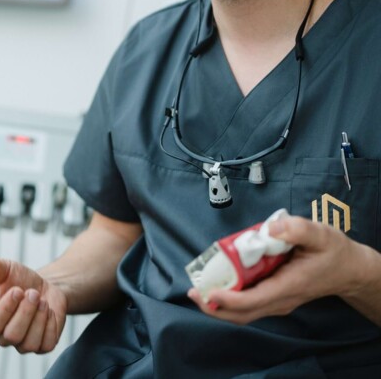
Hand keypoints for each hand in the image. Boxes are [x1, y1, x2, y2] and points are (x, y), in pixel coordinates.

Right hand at [0, 258, 66, 353]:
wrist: (42, 287)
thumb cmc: (20, 279)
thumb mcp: (8, 269)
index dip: (6, 308)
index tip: (18, 290)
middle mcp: (4, 336)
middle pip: (12, 336)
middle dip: (26, 312)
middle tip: (34, 293)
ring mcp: (23, 344)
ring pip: (29, 344)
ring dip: (39, 319)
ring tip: (43, 301)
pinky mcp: (42, 346)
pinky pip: (46, 344)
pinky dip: (50, 326)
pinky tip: (49, 311)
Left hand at [188, 215, 365, 324]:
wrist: (350, 270)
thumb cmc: (334, 252)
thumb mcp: (321, 234)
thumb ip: (297, 229)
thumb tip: (270, 228)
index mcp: (288, 287)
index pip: (253, 301)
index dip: (228, 299)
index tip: (208, 290)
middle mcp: (280, 299)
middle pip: (242, 314)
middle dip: (214, 306)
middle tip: (192, 291)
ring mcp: (276, 300)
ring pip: (243, 311)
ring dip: (218, 302)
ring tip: (198, 286)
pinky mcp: (273, 295)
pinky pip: (247, 301)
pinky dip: (229, 295)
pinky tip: (217, 279)